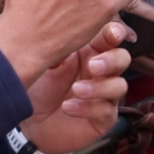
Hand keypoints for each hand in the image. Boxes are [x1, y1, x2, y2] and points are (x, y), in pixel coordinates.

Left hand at [20, 22, 132, 153]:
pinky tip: (68, 107)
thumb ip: (59, 46)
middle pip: (123, 58)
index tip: (112, 34)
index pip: (110, 37)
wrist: (30, 123)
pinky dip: (88, 108)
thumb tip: (70, 30)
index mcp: (90, 52)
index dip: (115, 32)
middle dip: (112, 60)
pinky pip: (106, 111)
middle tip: (93, 66)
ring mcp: (105, 95)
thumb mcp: (44, 63)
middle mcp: (102, 72)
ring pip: (119, 86)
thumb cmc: (39, 87)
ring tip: (76, 90)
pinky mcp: (103, 118)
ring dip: (99, 87)